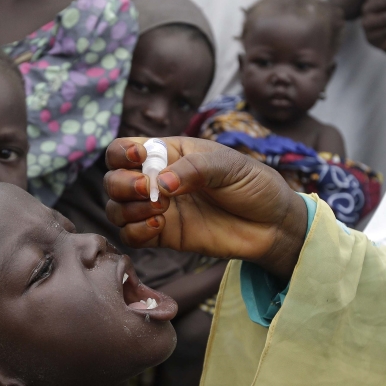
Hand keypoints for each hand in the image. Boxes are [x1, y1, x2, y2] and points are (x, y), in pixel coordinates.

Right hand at [103, 137, 307, 278]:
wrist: (272, 224)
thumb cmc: (253, 184)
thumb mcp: (228, 166)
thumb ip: (193, 170)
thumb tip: (160, 185)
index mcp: (167, 154)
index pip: (124, 149)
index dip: (121, 152)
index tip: (139, 158)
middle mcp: (156, 180)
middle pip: (113, 180)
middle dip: (123, 185)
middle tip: (149, 191)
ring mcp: (158, 209)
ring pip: (116, 209)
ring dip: (127, 210)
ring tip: (159, 212)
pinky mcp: (163, 236)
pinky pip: (130, 236)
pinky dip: (135, 232)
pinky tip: (159, 227)